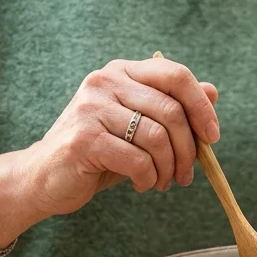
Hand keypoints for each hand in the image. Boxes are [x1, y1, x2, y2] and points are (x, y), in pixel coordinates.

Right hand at [21, 57, 219, 218]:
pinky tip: (141, 184)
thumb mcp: (138, 127)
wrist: (43, 178)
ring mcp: (91, 108)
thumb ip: (172, 108)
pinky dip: (148, 178)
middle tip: (186, 174)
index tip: (212, 137)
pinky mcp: (84, 139)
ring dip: (168, 168)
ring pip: (156, 137)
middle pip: (171, 110)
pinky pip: (137, 159)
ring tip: (162, 182)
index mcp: (121, 71)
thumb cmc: (97, 152)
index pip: (175, 75)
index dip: (201, 106)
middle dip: (188, 148)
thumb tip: (213, 92)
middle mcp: (104, 81)